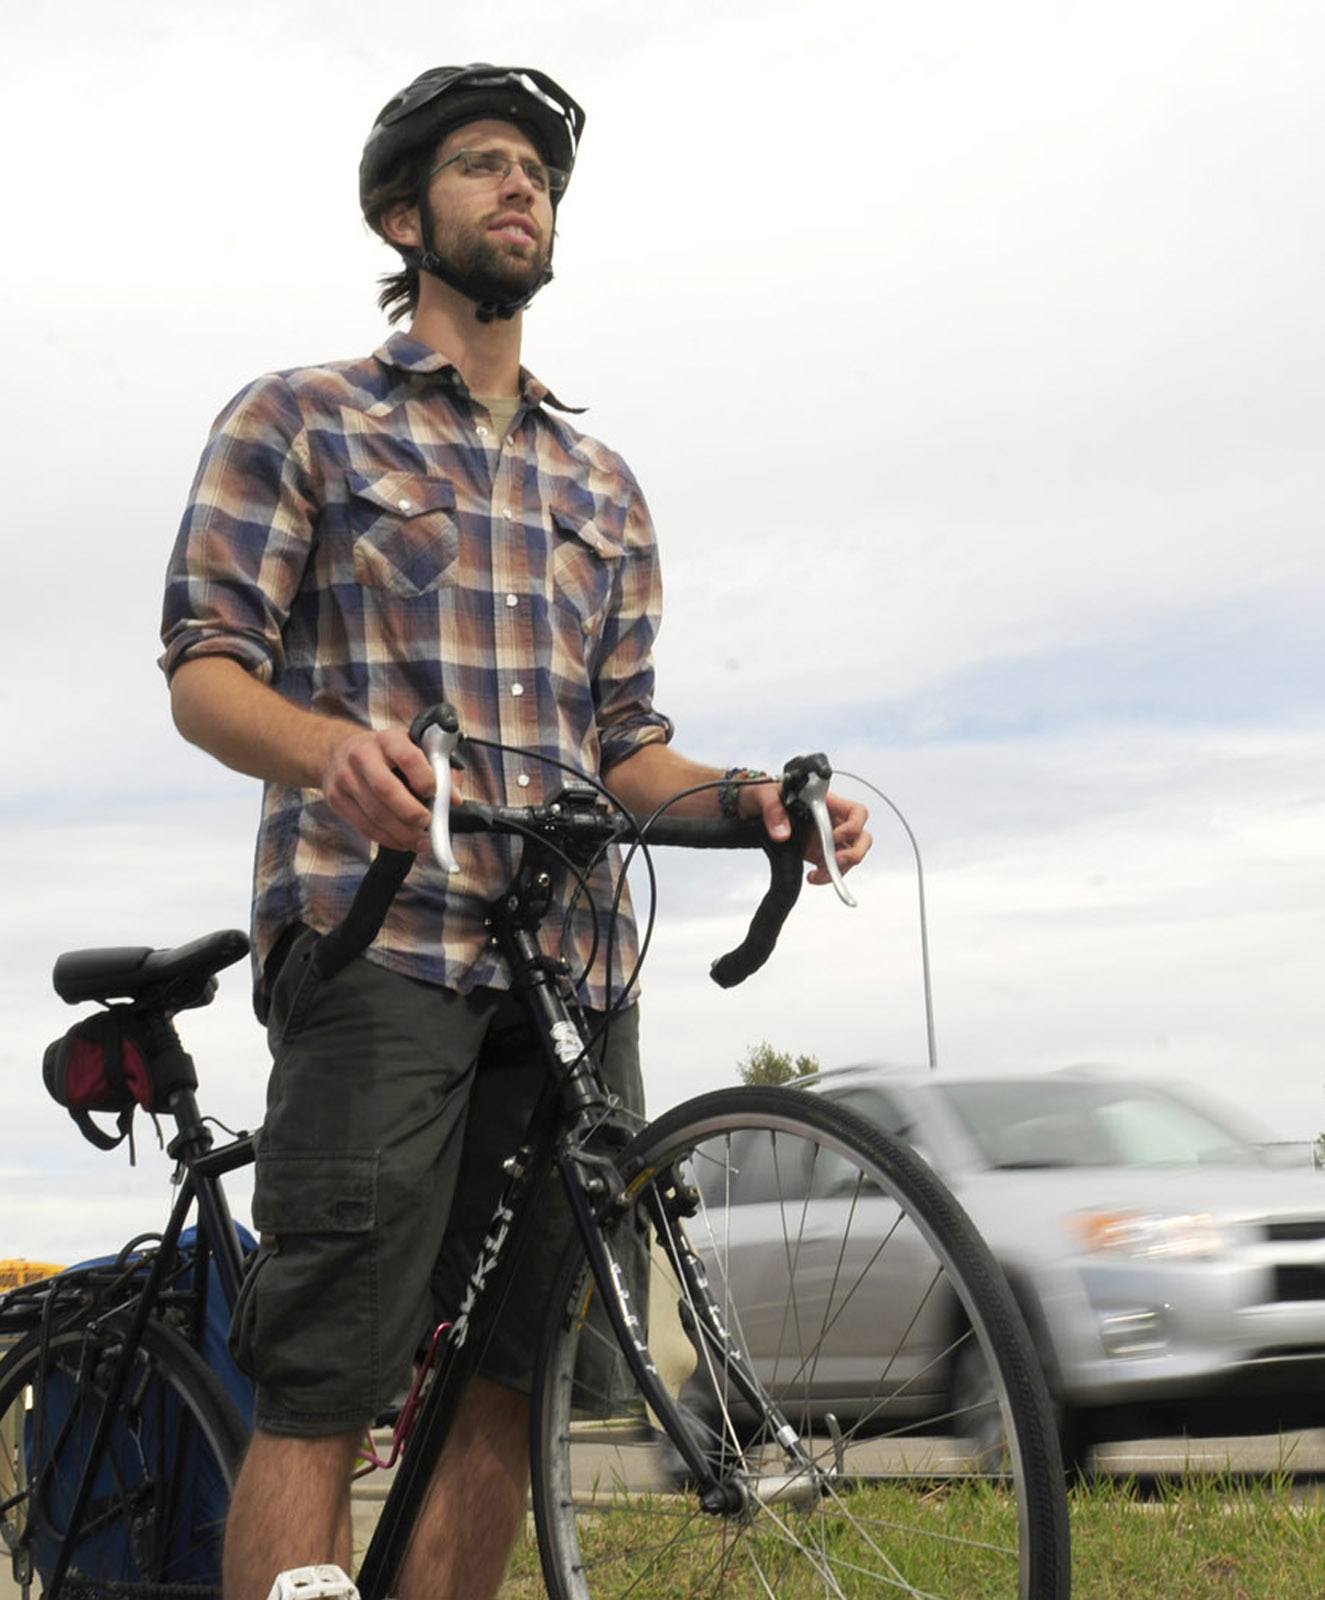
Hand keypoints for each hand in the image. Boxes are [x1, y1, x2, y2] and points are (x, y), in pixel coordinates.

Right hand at [321, 726, 435, 849]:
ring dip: (402, 833)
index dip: (424, 778)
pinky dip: (387, 839)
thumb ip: (439, 770)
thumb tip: (453, 800)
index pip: (407, 757)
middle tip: (428, 824)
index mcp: (388, 739)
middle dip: (411, 813)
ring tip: (421, 842)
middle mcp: (362, 756)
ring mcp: (345, 778)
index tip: (435, 793)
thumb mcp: (412, 748)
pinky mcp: (336, 799)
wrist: (338, 751)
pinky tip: (402, 842)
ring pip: (375, 813)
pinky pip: (364, 826)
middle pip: (386, 789)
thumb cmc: (386, 753)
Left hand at [740, 782, 871, 885]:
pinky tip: (812, 878)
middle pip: (861, 837)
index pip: (856, 812)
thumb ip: (773, 810)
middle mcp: (832, 820)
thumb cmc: (764, 793)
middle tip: (836, 860)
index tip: (835, 836)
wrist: (752, 808)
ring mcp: (827, 839)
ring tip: (817, 875)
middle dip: (854, 852)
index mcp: (826, 802)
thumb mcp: (764, 794)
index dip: (853, 826)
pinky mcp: (818, 853)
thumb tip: (782, 833)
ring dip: (840, 869)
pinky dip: (828, 877)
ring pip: (850, 855)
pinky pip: (833, 868)